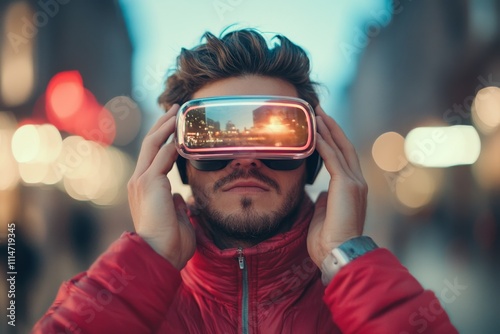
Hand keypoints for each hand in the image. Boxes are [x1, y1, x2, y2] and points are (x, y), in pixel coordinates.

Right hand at [127, 104, 195, 269]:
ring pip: (152, 145)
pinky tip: (181, 134)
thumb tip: (180, 197)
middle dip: (162, 125)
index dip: (162, 139)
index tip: (174, 127)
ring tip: (177, 113)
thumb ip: (175, 204)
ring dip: (166, 127)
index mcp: (144, 189)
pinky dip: (171, 144)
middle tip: (174, 110)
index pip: (152, 156)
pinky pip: (162, 157)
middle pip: (149, 144)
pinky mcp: (148, 184)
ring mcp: (141, 181)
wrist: (158, 256)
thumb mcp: (175, 217)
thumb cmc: (169, 243)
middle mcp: (139, 181)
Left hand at [307, 106, 367, 267]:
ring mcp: (354, 182)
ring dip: (327, 129)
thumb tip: (320, 191)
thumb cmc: (328, 238)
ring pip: (340, 148)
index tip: (320, 125)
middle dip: (331, 126)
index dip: (332, 139)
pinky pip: (333, 158)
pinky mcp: (347, 185)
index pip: (342, 156)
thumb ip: (325, 198)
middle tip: (317, 110)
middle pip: (343, 146)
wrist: (338, 253)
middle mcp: (357, 181)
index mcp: (352, 188)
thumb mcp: (325, 212)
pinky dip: (323, 143)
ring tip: (315, 113)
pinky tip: (314, 132)